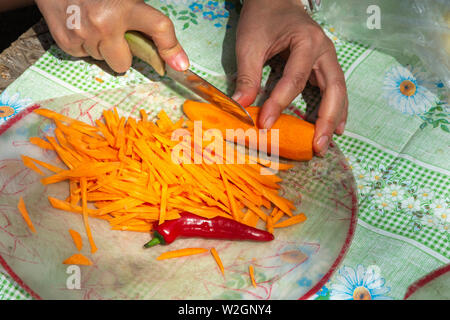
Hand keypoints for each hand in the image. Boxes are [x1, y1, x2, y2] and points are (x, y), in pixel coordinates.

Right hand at [35, 0, 188, 72]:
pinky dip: (84, 45)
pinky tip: (80, 25)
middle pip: (123, 63)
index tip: (180, 65)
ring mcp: (82, 33)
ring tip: (93, 22)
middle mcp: (104, 22)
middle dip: (122, 52)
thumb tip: (165, 45)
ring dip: (102, 47)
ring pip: (103, 60)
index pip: (158, 28)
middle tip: (115, 32)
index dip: (171, 48)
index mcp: (124, 5)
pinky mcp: (65, 41)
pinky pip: (84, 57)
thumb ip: (142, 15)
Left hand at [233, 0, 347, 155]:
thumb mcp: (250, 44)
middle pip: (333, 88)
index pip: (294, 79)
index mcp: (306, 41)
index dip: (279, 104)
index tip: (264, 124)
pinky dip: (335, 109)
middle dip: (326, 119)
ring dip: (335, 117)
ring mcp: (327, 58)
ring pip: (339, 91)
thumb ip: (247, 76)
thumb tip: (240, 107)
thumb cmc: (262, 18)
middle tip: (317, 146)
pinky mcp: (324, 65)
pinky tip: (332, 127)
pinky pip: (334, 89)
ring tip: (326, 142)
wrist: (275, 0)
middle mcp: (324, 50)